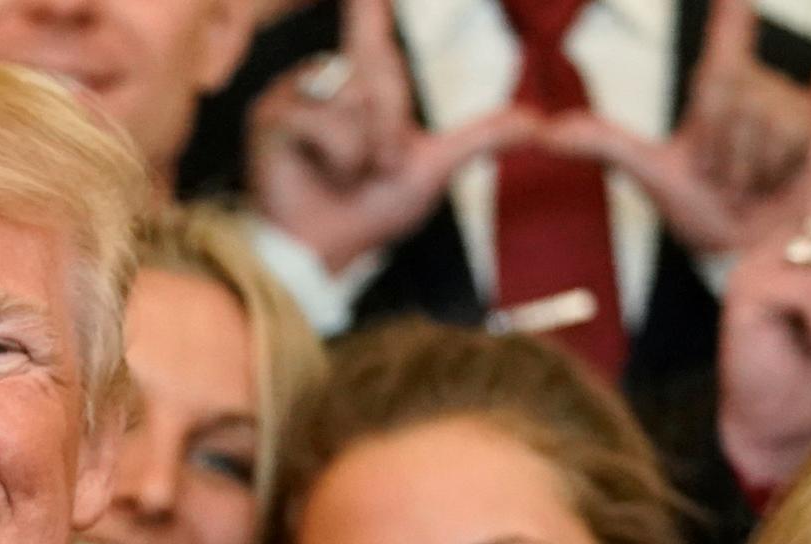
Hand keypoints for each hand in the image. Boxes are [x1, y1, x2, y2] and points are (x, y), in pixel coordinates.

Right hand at [248, 0, 537, 275]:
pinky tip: (321, 173)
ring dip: (364, 147)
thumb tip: (538, 122)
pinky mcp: (272, 113)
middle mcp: (327, 81)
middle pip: (378, 71)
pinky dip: (337, 153)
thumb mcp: (435, 169)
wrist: (326, 252)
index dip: (368, 4)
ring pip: (352, 96)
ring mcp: (295, 94)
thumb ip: (482, 137)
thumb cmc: (370, 212)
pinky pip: (320, 117)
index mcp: (363, 84)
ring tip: (348, 175)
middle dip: (390, 127)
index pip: (371, 27)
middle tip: (379, 168)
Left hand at [540, 0, 810, 260]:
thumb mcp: (651, 173)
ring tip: (758, 191)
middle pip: (736, 101)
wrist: (744, 259)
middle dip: (721, 154)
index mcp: (719, 90)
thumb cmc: (704, 213)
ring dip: (756, 176)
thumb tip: (546, 128)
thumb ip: (602, 143)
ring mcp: (795, 115)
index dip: (731, 13)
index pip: (727, 39)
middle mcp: (758, 92)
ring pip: (772, 130)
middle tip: (725, 181)